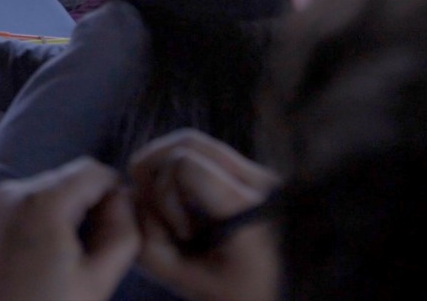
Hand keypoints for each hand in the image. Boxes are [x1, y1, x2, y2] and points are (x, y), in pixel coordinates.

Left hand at [0, 157, 139, 300]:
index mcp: (42, 199)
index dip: (116, 194)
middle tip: (95, 254)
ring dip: (67, 215)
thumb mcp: (96, 281)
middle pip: (69, 179)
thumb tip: (124, 200)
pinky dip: (43, 221)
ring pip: (47, 192)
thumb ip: (121, 233)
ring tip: (69, 261)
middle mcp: (14, 189)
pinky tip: (44, 260)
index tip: (117, 231)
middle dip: (90, 206)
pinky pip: (26, 206)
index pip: (95, 171)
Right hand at [129, 130, 280, 300]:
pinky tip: (189, 206)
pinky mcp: (256, 174)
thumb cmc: (238, 296)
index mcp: (246, 206)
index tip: (183, 234)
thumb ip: (147, 242)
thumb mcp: (184, 279)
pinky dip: (183, 173)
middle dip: (156, 173)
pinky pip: (205, 154)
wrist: (295, 300)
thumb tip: (131, 199)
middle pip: (185, 141)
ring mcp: (261, 173)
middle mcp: (259, 178)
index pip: (182, 163)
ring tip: (176, 209)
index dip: (163, 194)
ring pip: (193, 142)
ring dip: (167, 169)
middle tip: (163, 213)